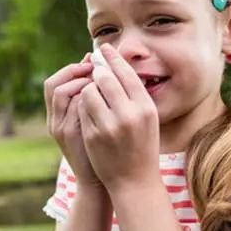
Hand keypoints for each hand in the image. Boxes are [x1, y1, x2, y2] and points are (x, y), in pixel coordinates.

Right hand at [44, 54, 102, 187]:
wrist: (100, 180)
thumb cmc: (103, 149)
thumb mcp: (95, 122)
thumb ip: (94, 101)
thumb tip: (104, 69)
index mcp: (59, 115)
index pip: (56, 81)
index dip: (72, 68)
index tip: (92, 60)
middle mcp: (54, 120)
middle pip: (54, 83)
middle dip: (74, 70)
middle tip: (94, 65)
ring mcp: (59, 127)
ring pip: (62, 92)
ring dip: (80, 80)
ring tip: (98, 79)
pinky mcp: (69, 135)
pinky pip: (73, 106)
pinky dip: (86, 95)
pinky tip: (102, 94)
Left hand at [77, 43, 160, 192]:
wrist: (134, 181)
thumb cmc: (143, 145)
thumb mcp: (148, 118)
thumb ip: (136, 94)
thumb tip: (117, 65)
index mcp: (145, 108)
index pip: (127, 73)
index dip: (113, 58)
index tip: (104, 49)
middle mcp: (129, 115)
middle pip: (105, 78)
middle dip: (97, 70)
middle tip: (94, 66)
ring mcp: (109, 127)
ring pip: (89, 92)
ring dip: (88, 87)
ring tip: (92, 89)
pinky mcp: (94, 136)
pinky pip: (82, 109)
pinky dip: (83, 104)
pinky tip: (87, 107)